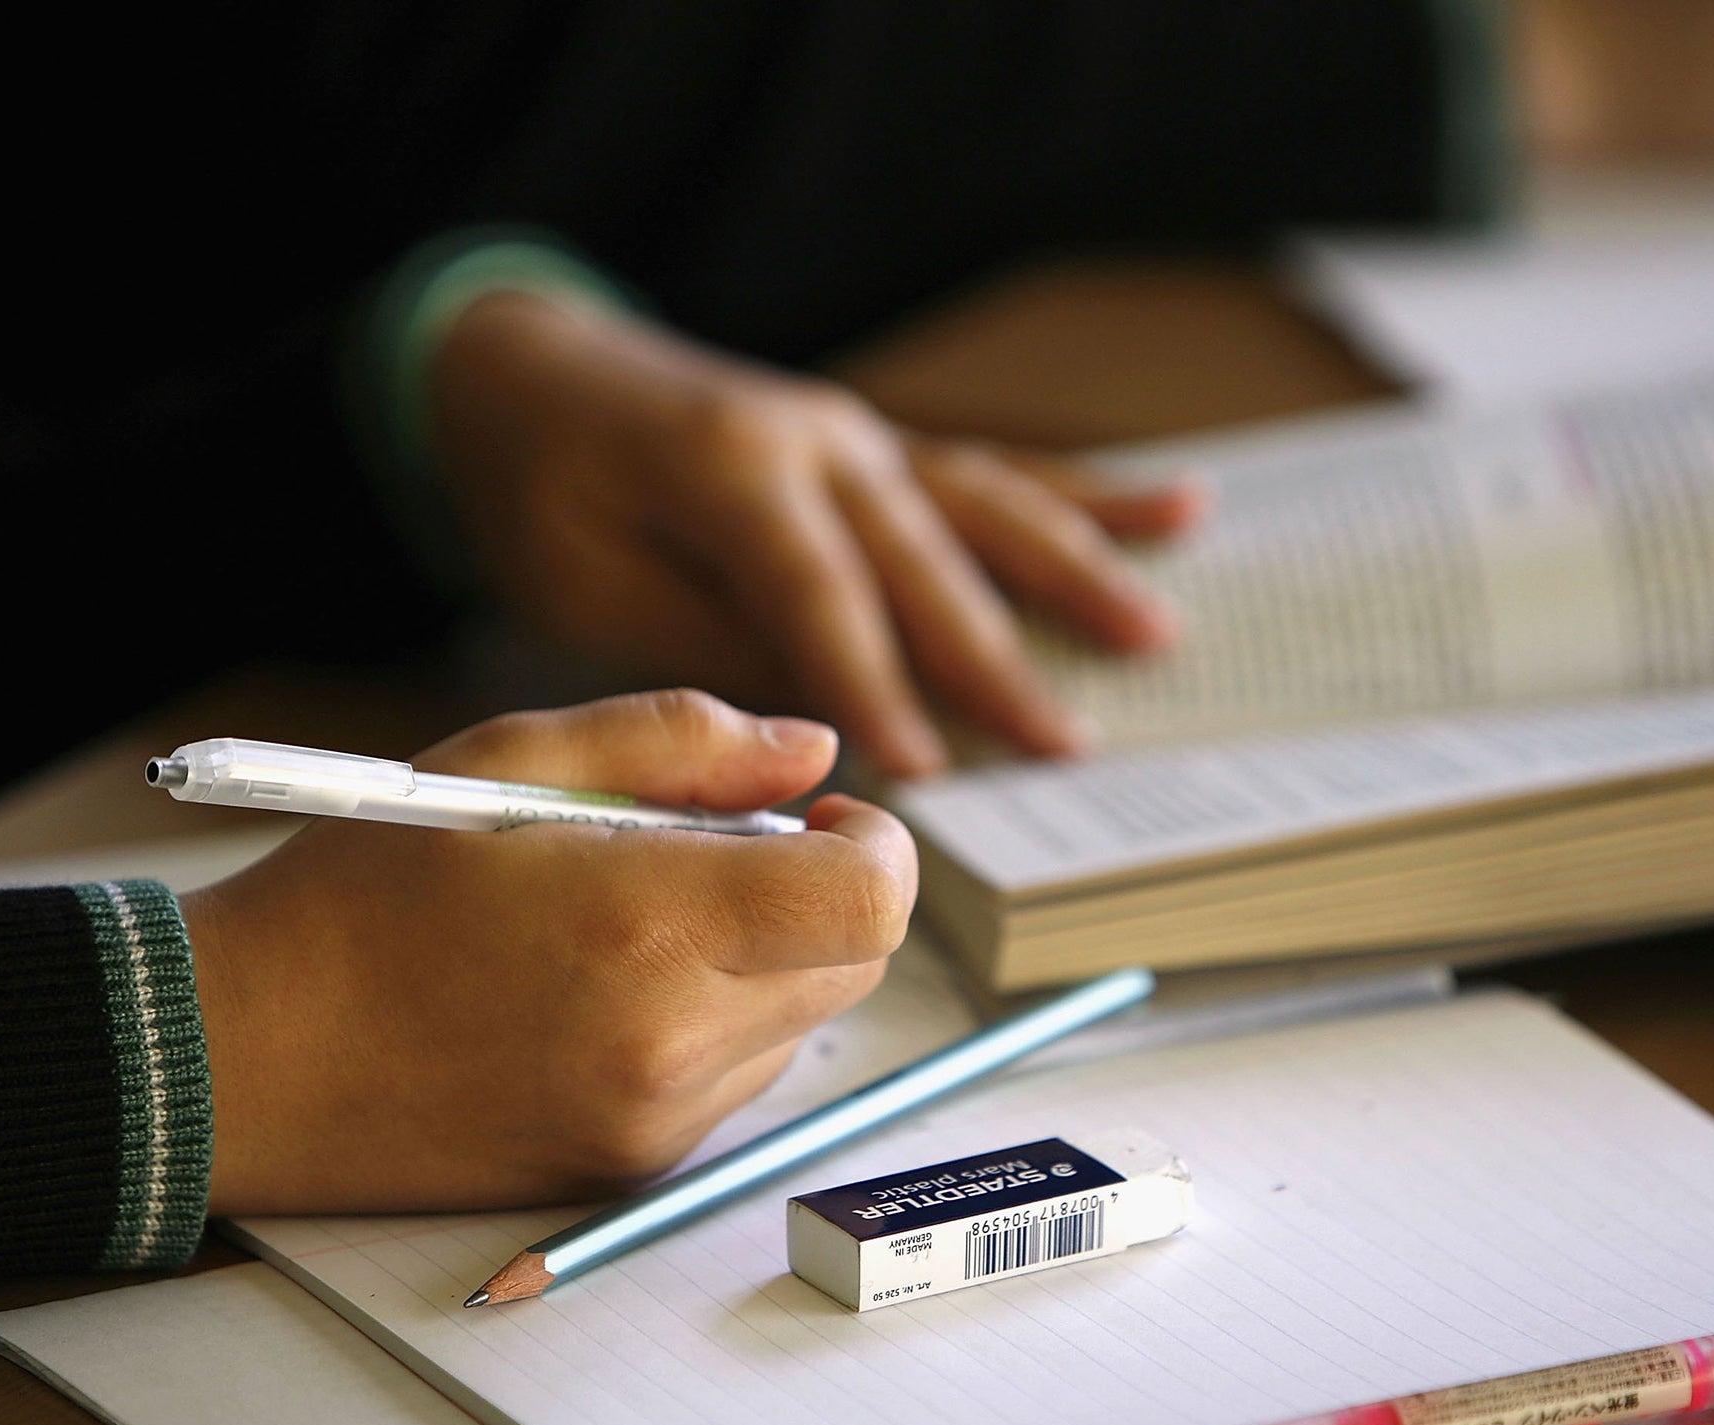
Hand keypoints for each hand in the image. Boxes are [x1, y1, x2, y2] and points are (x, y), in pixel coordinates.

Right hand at [182, 689, 915, 1214]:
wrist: (249, 1056)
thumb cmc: (366, 890)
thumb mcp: (511, 757)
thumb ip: (684, 741)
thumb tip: (814, 752)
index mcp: (648, 924)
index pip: (869, 901)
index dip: (877, 844)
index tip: (822, 815)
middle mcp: (672, 1040)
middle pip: (856, 963)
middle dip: (825, 894)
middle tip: (723, 852)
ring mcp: (656, 1119)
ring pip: (804, 1024)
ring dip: (769, 960)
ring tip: (640, 921)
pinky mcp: (632, 1168)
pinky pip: (737, 1080)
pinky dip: (715, 1023)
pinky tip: (612, 989)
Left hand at [429, 292, 1204, 778]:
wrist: (532, 366)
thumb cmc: (543, 484)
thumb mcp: (584, 577)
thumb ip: (708, 637)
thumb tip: (821, 713)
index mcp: (732, 467)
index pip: (822, 593)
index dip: (874, 684)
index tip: (924, 770)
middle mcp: (820, 439)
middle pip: (926, 560)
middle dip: (995, 661)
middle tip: (1065, 748)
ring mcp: (863, 436)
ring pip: (988, 508)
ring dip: (1077, 574)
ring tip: (1157, 638)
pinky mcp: (883, 449)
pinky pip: (995, 473)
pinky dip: (1090, 494)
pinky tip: (1181, 507)